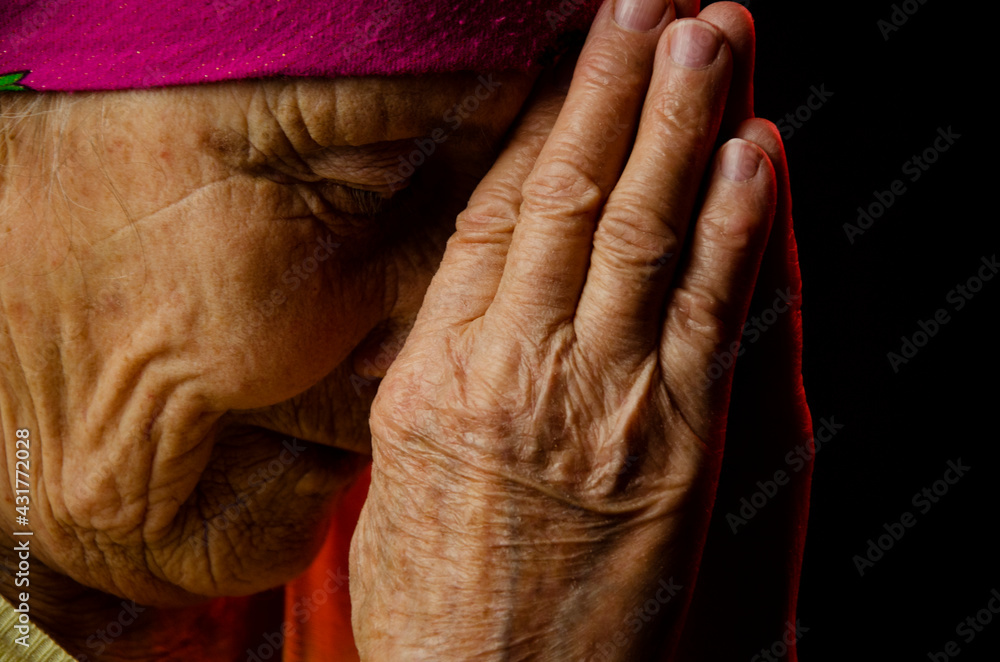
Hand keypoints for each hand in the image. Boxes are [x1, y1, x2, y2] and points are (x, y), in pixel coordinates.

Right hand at [350, 1, 781, 658]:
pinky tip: (754, 151)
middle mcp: (518, 370)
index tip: (572, 51)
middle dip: (616, 85)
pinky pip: (709, 313)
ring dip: (683, 122)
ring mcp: (604, 403)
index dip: (540, 120)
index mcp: (436, 372)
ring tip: (709, 30)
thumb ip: (437, 361)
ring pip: (644, 231)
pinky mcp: (678, 447)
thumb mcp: (397, 466)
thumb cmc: (435, 595)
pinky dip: (735, 225)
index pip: (495, 211)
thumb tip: (475, 276)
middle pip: (571, 196)